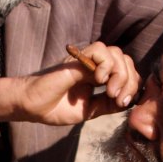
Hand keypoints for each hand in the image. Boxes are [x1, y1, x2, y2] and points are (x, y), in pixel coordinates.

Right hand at [19, 42, 140, 125]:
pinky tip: (99, 81)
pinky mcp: (76, 60)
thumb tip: (129, 102)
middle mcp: (93, 65)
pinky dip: (106, 65)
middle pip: (125, 60)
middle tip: (119, 99)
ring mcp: (85, 61)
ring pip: (116, 53)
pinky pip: (100, 50)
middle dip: (129, 81)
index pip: (125, 71)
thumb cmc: (54, 108)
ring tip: (110, 92)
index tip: (123, 102)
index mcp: (97, 76)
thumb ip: (107, 105)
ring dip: (120, 74)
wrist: (30, 107)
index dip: (131, 85)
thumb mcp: (88, 111)